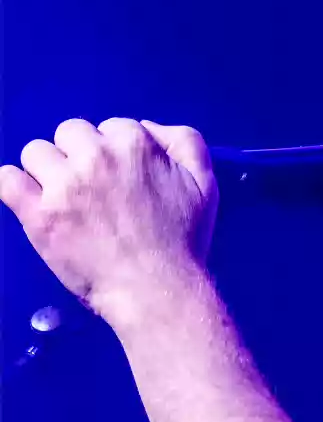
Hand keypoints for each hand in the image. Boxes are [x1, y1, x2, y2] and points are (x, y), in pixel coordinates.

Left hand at [0, 118, 218, 319]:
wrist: (158, 293)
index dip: (115, 156)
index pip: (110, 128)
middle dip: (80, 158)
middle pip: (69, 134)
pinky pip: (6, 179)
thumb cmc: (184, 243)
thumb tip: (148, 127)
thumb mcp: (205, 184)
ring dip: (48, 173)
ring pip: (36, 153)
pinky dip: (13, 187)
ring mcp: (63, 186)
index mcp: (133, 144)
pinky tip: (28, 201)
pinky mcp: (38, 214)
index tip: (121, 185)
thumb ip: (185, 142)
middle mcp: (95, 157)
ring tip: (65, 204)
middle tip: (94, 196)